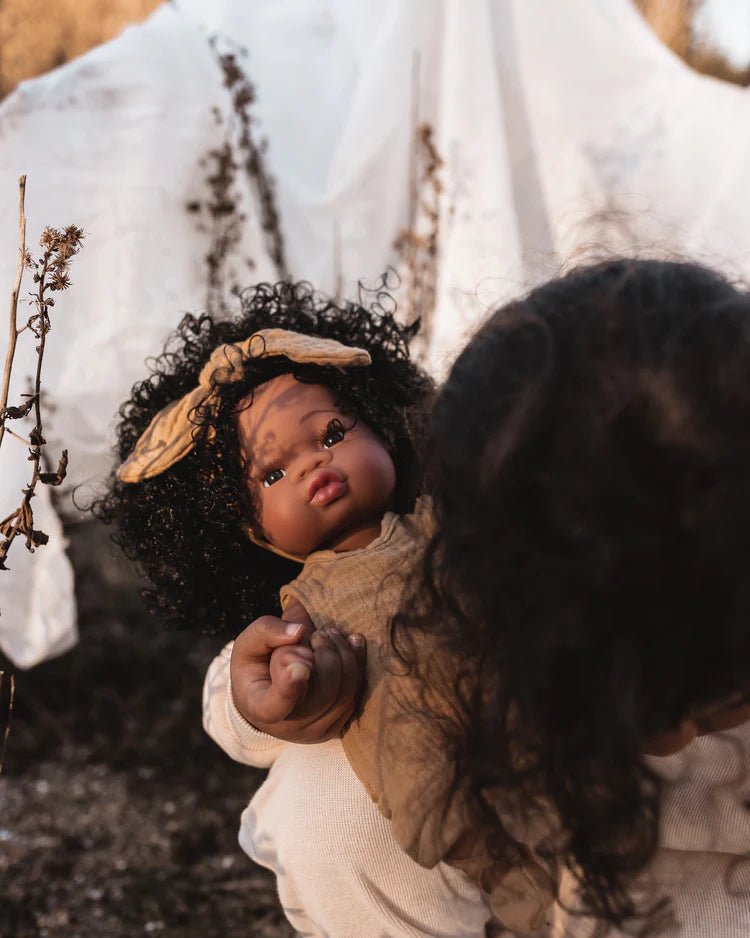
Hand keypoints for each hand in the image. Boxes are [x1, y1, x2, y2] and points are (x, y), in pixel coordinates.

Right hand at [229, 607, 365, 742]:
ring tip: (330, 634)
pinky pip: (357, 695)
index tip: (302, 666)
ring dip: (344, 655)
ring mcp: (317, 731)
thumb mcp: (248, 644)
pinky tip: (352, 642)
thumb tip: (299, 631)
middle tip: (318, 634)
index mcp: (261, 708)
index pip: (276, 705)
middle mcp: (290, 727)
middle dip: (327, 654)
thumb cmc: (255, 666)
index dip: (291, 688)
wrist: (265, 693)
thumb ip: (267, 631)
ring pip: (345, 694)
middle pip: (323, 693)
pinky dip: (357, 665)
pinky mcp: (338, 725)